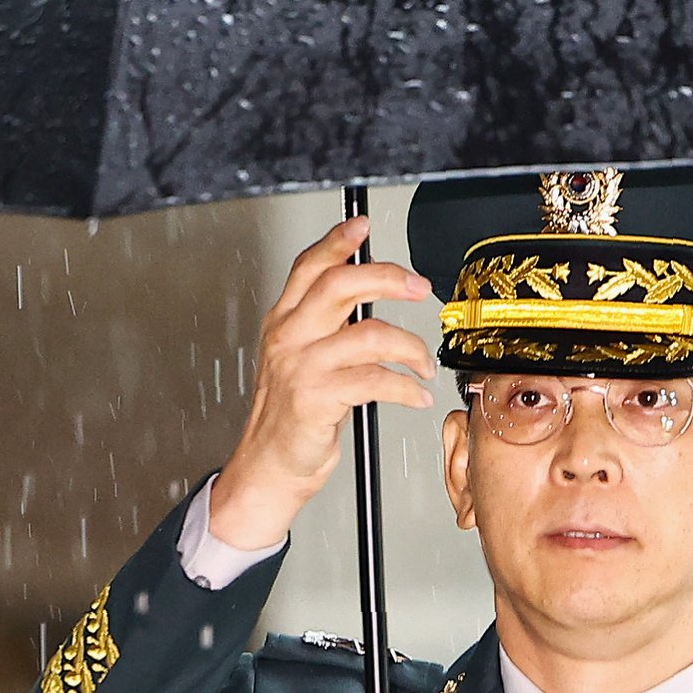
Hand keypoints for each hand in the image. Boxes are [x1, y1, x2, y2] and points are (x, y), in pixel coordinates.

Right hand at [206, 215, 437, 547]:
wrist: (270, 466)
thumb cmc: (289, 415)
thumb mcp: (297, 358)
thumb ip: (322, 324)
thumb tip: (364, 293)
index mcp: (283, 322)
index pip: (309, 268)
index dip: (337, 243)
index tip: (362, 226)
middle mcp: (289, 338)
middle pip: (340, 286)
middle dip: (387, 278)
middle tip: (418, 287)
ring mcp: (301, 368)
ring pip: (368, 334)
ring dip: (410, 347)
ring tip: (423, 363)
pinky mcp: (316, 399)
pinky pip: (375, 380)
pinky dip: (405, 387)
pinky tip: (415, 394)